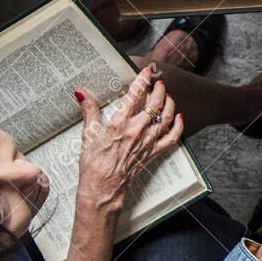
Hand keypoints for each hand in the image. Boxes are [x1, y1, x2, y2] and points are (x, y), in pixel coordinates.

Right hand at [75, 67, 182, 220]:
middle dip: (158, 89)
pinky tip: (179, 118)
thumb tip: (82, 93)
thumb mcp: (88, 134)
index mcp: (120, 123)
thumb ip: (89, 111)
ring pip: (166, 118)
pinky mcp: (153, 154)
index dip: (142, 80)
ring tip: (167, 95)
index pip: (135, 95)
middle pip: (155, 104)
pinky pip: (171, 138)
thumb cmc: (93, 164)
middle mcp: (137, 130)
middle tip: (158, 82)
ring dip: (169, 104)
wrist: (103, 189)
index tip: (147, 70)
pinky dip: (178, 127)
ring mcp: (147, 142)